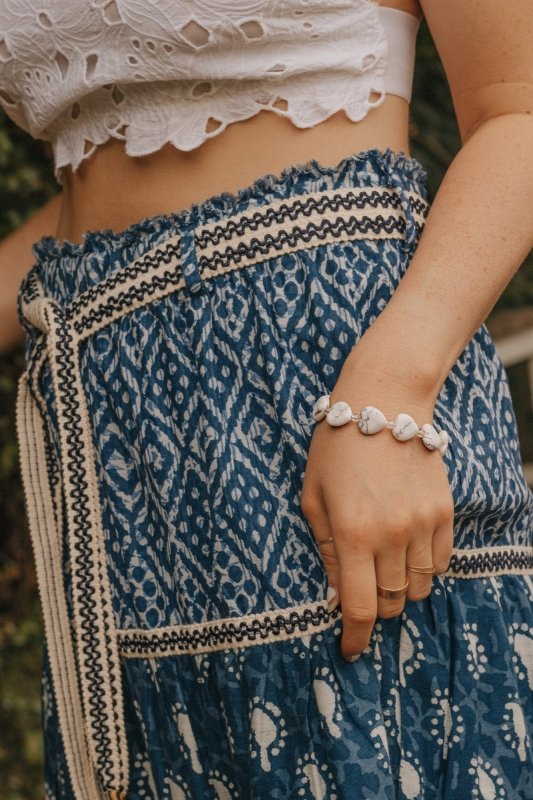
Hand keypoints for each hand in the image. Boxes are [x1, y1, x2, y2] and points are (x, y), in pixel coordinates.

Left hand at [300, 381, 454, 661]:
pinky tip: (404, 551)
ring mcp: (423, 524)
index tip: (349, 651)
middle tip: (361, 593)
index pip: (359, 607)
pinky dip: (422, 569)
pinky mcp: (444, 512)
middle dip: (374, 611)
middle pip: (392, 603)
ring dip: (399, 591)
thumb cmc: (336, 448)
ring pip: (418, 588)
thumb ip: (324, 550)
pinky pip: (440, 563)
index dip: (355, 638)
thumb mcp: (313, 497)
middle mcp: (392, 535)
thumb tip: (334, 595)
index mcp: (352, 533)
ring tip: (382, 568)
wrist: (384, 402)